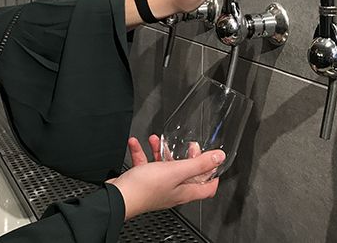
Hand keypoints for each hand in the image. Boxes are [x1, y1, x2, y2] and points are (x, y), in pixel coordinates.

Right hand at [107, 136, 224, 219]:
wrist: (117, 197)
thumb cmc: (144, 189)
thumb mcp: (176, 171)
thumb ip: (198, 163)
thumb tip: (219, 158)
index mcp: (184, 191)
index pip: (207, 188)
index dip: (213, 174)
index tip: (212, 160)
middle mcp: (172, 190)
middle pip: (186, 173)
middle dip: (187, 156)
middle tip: (187, 145)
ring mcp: (157, 186)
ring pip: (164, 166)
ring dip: (161, 151)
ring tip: (157, 140)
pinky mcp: (142, 182)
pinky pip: (145, 164)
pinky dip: (142, 152)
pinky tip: (136, 143)